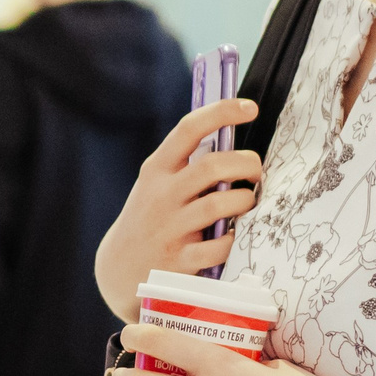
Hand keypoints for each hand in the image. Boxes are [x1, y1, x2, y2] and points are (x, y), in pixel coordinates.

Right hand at [93, 98, 263, 319]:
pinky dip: (234, 240)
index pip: (188, 129)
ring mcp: (170, 229)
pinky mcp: (179, 260)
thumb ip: (186, 164)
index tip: (249, 108)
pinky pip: (218, 248)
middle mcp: (161, 195)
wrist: (119, 267)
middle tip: (257, 172)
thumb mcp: (156, 184)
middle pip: (213, 166)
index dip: (222, 113)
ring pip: (219, 205)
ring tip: (249, 202)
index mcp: (156, 169)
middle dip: (247, 163)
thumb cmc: (150, 217)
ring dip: (245, 200)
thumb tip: (233, 141)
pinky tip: (235, 236)